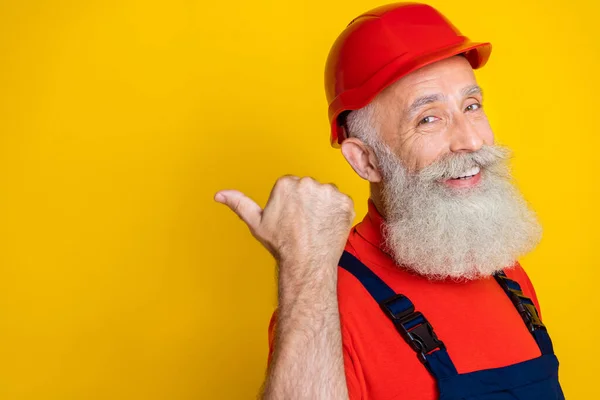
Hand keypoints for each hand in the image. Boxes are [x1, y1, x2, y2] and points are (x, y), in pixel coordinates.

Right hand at [215, 176, 354, 270]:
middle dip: (308, 203)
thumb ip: (239, 203)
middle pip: (310, 188)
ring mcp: (329, 192)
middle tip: (303, 224)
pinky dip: (338, 214)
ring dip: (324, 207)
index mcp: (286, 183)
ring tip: (315, 226)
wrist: (306, 263)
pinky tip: (328, 227)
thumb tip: (219, 194)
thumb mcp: (256, 222)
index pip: (292, 187)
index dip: (292, 204)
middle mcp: (308, 182)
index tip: (291, 219)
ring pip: (326, 195)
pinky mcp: (345, 202)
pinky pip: (342, 203)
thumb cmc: (282, 244)